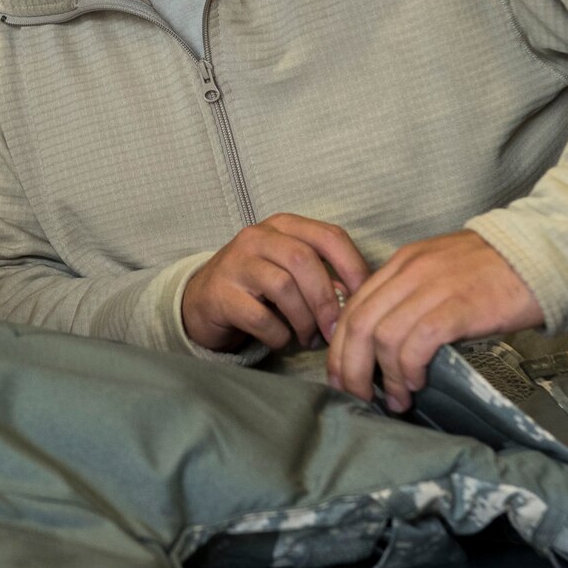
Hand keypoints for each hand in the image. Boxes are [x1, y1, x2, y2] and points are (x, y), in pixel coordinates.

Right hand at [181, 213, 371, 352]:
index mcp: (284, 226)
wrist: (202, 301)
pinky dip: (279, 335)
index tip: (365, 298)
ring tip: (308, 338)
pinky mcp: (220, 294)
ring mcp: (235, 263)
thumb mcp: (291, 272)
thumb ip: (323, 278)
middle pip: (304, 260)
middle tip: (335, 330)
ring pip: (283, 286)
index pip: (328, 236)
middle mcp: (257, 237)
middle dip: (326, 300)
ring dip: (304, 320)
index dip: (353, 267)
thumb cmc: (258, 287)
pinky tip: (281, 341)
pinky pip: (260, 317)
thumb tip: (353, 298)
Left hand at [327, 230, 540, 410]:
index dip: (340, 347)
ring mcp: (433, 287)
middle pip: (358, 324)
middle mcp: (411, 271)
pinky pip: (416, 343)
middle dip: (349, 367)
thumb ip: (413, 298)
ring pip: (382, 337)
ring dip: (383, 376)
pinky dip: (409, 369)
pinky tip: (416, 384)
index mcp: (403, 263)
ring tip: (395, 400)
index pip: (354, 306)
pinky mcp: (458, 306)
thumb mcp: (443, 273)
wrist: (544, 255)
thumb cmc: (499, 272)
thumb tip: (389, 345)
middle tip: (356, 396)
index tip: (342, 376)